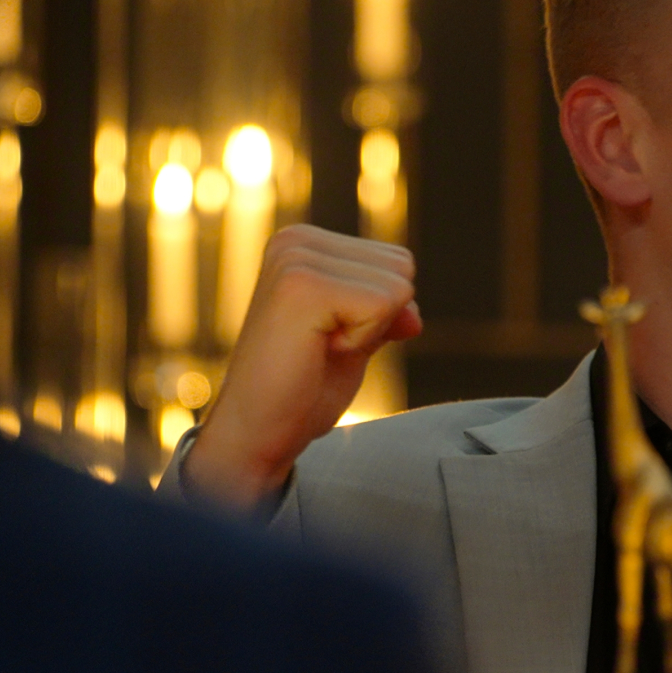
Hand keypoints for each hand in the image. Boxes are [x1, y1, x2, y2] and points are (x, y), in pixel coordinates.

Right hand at [185, 224, 422, 509]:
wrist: (257, 432)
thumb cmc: (302, 389)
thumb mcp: (357, 338)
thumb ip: (386, 312)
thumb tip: (414, 316)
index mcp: (305, 242)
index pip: (397, 261)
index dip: (382, 311)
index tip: (330, 336)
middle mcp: (295, 239)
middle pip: (401, 267)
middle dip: (380, 317)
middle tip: (324, 345)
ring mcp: (295, 258)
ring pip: (396, 286)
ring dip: (369, 329)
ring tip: (318, 347)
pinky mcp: (301, 284)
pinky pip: (383, 305)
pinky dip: (364, 339)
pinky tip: (318, 351)